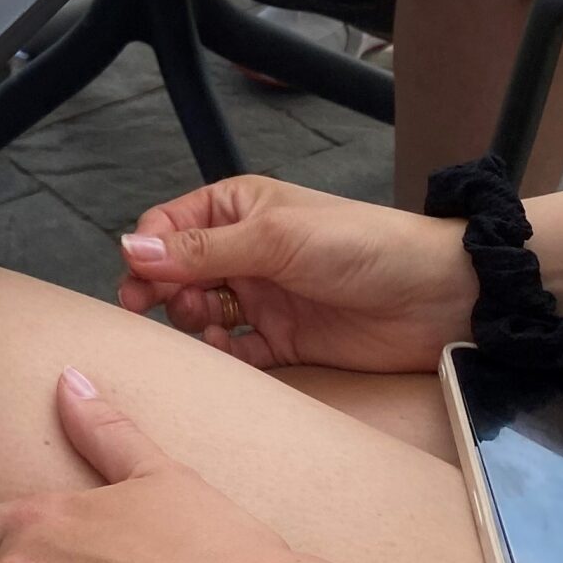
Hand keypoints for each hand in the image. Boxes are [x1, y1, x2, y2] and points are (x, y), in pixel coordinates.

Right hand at [114, 174, 471, 371]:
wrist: (433, 296)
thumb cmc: (358, 245)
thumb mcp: (275, 238)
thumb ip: (202, 249)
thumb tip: (130, 249)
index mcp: (239, 209)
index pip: (171, 227)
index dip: (149, 252)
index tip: (136, 281)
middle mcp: (244, 251)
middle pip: (179, 273)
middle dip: (162, 290)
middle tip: (155, 310)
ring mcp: (263, 297)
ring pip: (201, 312)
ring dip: (192, 322)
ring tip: (206, 325)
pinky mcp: (283, 341)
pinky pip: (235, 351)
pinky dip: (221, 354)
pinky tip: (225, 349)